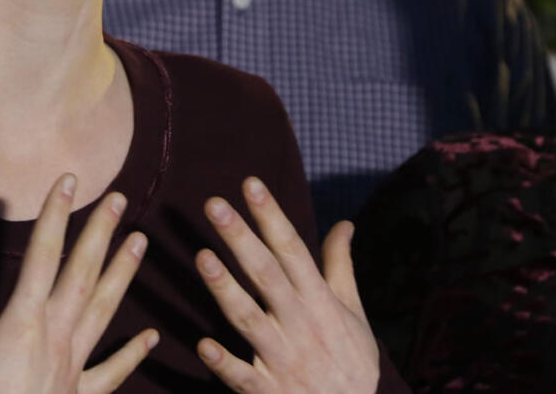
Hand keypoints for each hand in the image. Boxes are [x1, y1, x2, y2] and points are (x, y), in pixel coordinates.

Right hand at [0, 175, 156, 393]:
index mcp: (23, 321)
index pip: (42, 257)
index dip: (54, 216)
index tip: (68, 181)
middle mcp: (55, 336)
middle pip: (82, 275)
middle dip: (100, 234)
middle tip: (120, 199)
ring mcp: (72, 365)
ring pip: (104, 311)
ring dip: (122, 274)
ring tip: (140, 241)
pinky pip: (110, 373)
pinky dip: (131, 355)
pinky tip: (151, 338)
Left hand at [196, 177, 379, 393]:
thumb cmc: (351, 360)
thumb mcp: (352, 311)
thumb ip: (339, 266)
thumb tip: (344, 223)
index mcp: (319, 301)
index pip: (292, 249)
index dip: (271, 216)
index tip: (250, 184)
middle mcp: (300, 324)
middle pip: (266, 275)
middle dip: (241, 238)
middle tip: (214, 205)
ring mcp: (283, 359)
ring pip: (250, 320)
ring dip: (226, 290)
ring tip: (202, 258)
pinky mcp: (268, 392)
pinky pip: (243, 377)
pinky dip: (224, 364)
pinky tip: (203, 345)